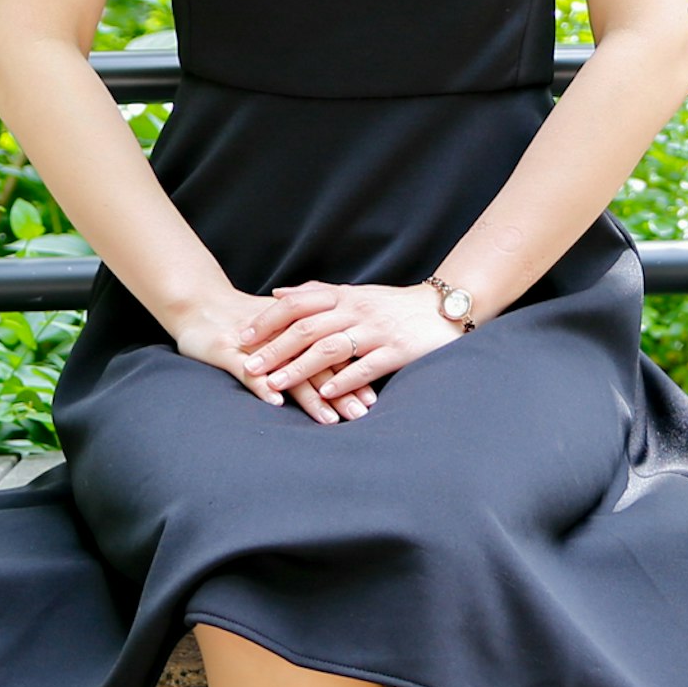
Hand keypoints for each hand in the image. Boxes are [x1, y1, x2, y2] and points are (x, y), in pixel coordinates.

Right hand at [163, 285, 366, 421]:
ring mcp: (253, 345)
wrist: (197, 303)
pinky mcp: (226, 351)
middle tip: (360, 415)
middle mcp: (279, 335)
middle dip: (340, 392)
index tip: (372, 399)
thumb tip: (339, 366)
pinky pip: (246, 371)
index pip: (331, 353)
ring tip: (329, 420)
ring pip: (287, 371)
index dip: (352, 375)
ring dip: (310, 397)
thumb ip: (306, 342)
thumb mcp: (277, 327)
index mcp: (296, 327)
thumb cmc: (241, 321)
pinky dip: (262, 385)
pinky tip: (277, 402)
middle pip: (316, 364)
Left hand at [245, 279, 466, 424]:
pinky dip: (344, 380)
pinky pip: (366, 366)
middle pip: (307, 328)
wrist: (445, 308)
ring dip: (300, 367)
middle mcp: (357, 311)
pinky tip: (326, 393)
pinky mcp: (397, 350)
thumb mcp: (355, 292)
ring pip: (331, 348)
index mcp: (345, 296)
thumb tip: (277, 294)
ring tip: (275, 384)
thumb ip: (317, 293)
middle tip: (248, 366)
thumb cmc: (394, 305)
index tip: (242, 337)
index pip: (297, 304)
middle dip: (275, 348)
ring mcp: (377, 331)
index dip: (267, 320)